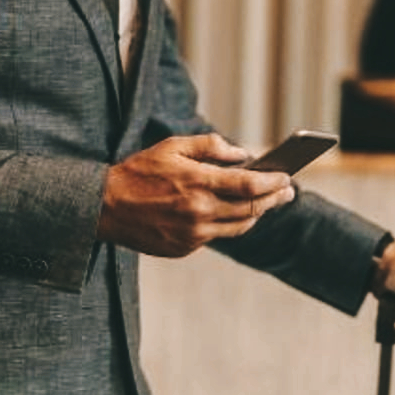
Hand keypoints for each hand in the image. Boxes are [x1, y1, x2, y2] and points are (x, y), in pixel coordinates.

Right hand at [97, 134, 295, 257]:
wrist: (104, 207)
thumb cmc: (139, 171)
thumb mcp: (172, 146)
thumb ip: (211, 146)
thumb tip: (243, 154)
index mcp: (197, 182)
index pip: (249, 185)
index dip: (273, 182)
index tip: (287, 177)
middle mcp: (198, 211)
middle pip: (251, 208)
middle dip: (274, 199)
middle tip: (289, 192)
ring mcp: (193, 234)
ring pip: (238, 226)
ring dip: (257, 214)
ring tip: (267, 203)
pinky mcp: (185, 248)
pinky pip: (216, 235)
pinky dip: (229, 223)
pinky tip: (234, 213)